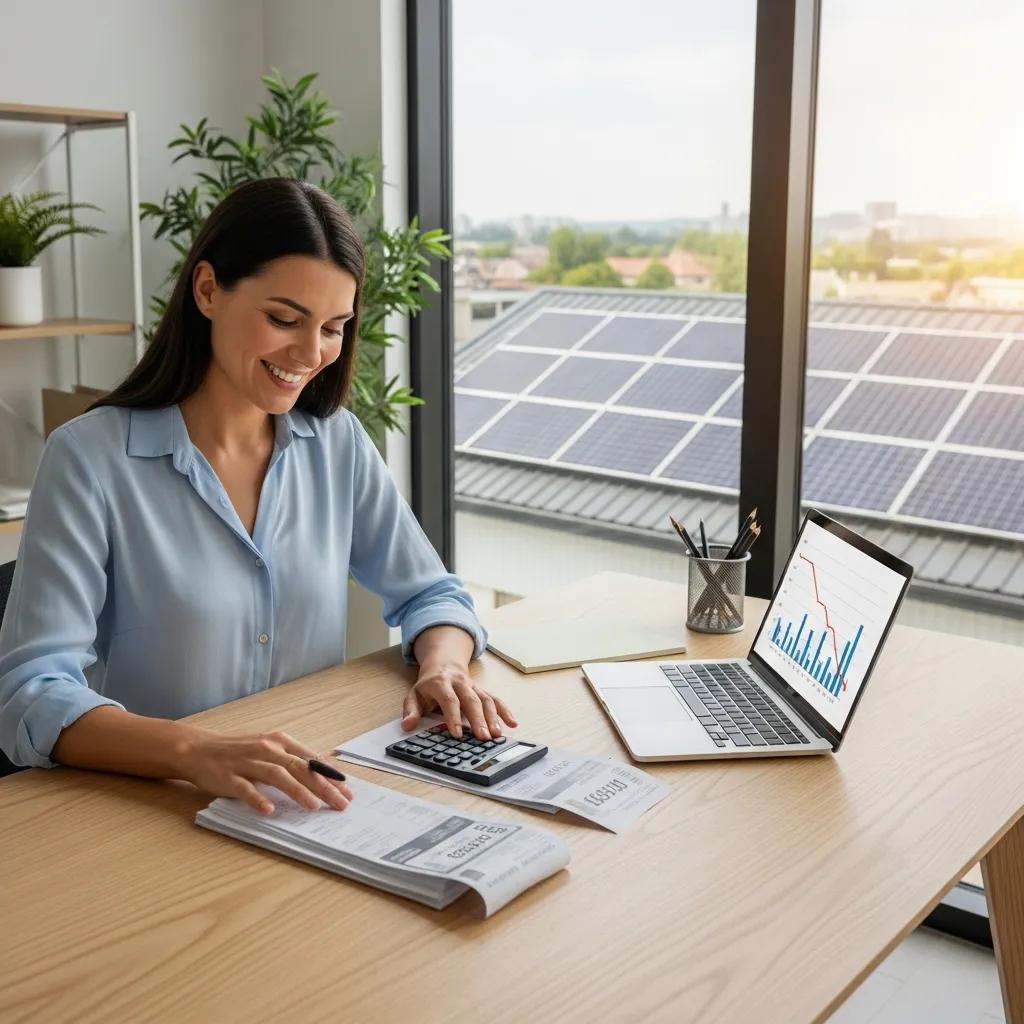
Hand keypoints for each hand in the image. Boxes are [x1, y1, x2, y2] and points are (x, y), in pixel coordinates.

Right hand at [179, 727, 353, 814]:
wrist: (197, 749)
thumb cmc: (238, 751)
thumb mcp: (268, 747)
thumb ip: (292, 758)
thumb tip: (322, 771)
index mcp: (279, 742)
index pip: (311, 760)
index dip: (330, 775)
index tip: (348, 790)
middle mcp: (266, 749)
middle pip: (300, 768)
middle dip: (323, 786)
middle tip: (340, 803)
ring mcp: (247, 762)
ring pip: (277, 775)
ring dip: (297, 791)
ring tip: (313, 806)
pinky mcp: (228, 776)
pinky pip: (245, 788)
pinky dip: (258, 799)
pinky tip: (269, 811)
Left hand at [401, 662, 516, 740]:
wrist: (443, 664)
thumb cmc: (429, 685)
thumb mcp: (414, 694)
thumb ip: (411, 710)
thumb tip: (408, 725)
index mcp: (441, 683)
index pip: (449, 700)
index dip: (454, 717)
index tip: (457, 734)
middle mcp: (460, 683)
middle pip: (472, 700)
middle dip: (478, 719)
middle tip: (482, 737)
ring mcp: (473, 686)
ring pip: (486, 699)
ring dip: (493, 717)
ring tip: (496, 735)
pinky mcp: (482, 690)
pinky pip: (495, 699)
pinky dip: (505, 711)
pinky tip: (513, 723)